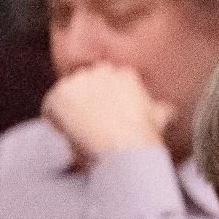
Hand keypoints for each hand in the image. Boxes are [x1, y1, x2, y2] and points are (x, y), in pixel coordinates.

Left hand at [41, 63, 167, 162]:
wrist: (124, 147)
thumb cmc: (143, 137)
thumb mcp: (159, 119)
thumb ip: (160, 109)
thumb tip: (168, 109)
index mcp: (126, 75)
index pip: (106, 82)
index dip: (102, 102)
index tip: (104, 119)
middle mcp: (102, 71)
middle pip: (85, 84)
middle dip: (84, 102)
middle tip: (88, 127)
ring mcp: (80, 80)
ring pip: (67, 95)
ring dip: (69, 112)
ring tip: (77, 134)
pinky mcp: (60, 93)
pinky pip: (50, 108)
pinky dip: (55, 122)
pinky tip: (67, 136)